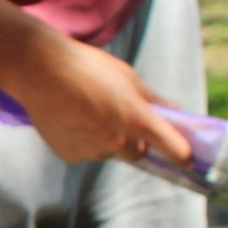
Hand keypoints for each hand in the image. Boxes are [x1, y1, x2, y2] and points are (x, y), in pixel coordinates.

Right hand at [0, 23, 192, 167]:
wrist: (41, 72)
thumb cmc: (87, 68)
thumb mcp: (127, 77)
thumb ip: (151, 99)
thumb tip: (171, 109)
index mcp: (137, 119)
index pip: (172, 147)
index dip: (181, 154)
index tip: (187, 158)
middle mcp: (117, 140)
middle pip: (137, 153)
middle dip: (134, 141)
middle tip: (121, 119)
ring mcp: (92, 151)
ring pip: (109, 152)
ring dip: (106, 140)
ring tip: (88, 113)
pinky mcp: (71, 155)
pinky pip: (86, 153)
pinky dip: (84, 142)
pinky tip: (73, 120)